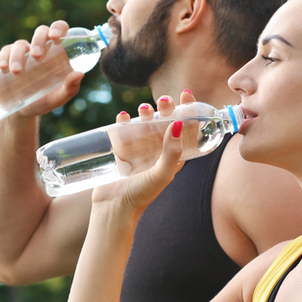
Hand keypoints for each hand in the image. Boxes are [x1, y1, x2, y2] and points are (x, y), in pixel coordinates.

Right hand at [0, 21, 84, 117]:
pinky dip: (3, 58)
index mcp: (56, 52)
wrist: (22, 113)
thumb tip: (79, 74)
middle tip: (37, 56)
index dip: (58, 28)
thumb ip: (70, 88)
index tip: (55, 37)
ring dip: (18, 55)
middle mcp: (40, 48)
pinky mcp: (7, 59)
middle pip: (40, 32)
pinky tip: (3, 68)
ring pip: (20, 44)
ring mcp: (23, 53)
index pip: (59, 30)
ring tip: (17, 71)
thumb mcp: (58, 98)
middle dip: (38, 40)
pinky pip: (5, 52)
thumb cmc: (44, 101)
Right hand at [90, 91, 194, 211]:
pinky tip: (123, 117)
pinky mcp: (121, 149)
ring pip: (145, 122)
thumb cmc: (142, 194)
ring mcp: (139, 149)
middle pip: (165, 121)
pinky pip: (124, 128)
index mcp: (173, 155)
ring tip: (143, 109)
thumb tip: (178, 124)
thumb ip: (171, 152)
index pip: (185, 128)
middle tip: (164, 101)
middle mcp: (158, 150)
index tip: (186, 94)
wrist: (114, 207)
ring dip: (146, 110)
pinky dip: (124, 119)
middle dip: (166, 107)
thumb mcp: (162, 174)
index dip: (187, 110)